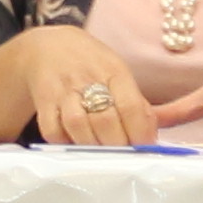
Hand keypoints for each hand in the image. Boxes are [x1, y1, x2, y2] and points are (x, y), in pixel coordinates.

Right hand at [4, 26, 157, 147]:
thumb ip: (140, 106)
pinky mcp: (43, 101)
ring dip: (92, 146)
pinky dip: (65, 142)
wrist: (49, 47)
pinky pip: (52, 130)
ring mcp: (63, 90)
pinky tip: (75, 143)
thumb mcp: (121, 76)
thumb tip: (158, 133)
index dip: (140, 133)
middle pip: (105, 120)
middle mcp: (87, 78)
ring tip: (101, 152)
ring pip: (77, 126)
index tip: (144, 148)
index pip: (131, 106)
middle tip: (123, 155)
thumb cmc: (93, 66)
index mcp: (114, 71)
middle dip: (117, 145)